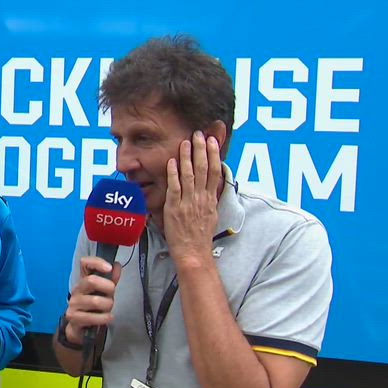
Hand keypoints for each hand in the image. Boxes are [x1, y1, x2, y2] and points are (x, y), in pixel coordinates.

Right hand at [62, 256, 122, 344]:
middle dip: (108, 289)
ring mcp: (73, 303)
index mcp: (84, 280)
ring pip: (95, 301)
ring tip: (107, 310)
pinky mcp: (73, 317)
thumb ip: (111, 280)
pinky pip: (93, 317)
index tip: (109, 268)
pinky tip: (107, 318)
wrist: (80, 328)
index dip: (96, 262)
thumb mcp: (104, 293)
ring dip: (107, 306)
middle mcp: (77, 289)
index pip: (84, 263)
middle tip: (111, 296)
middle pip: (91, 281)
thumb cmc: (94, 308)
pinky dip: (104, 318)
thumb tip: (117, 266)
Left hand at [164, 131, 221, 263]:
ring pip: (189, 175)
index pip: (215, 172)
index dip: (214, 155)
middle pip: (203, 169)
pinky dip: (174, 174)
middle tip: (199, 134)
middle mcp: (201, 199)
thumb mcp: (211, 214)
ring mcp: (188, 203)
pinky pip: (174, 187)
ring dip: (187, 157)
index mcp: (211, 200)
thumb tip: (210, 186)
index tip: (212, 141)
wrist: (193, 253)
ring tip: (186, 142)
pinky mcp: (175, 208)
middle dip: (201, 149)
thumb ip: (209, 198)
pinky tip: (172, 161)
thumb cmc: (200, 236)